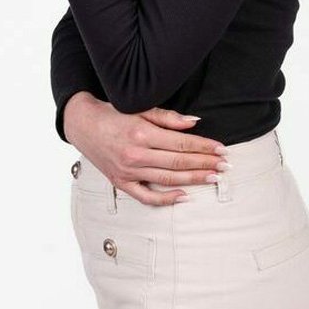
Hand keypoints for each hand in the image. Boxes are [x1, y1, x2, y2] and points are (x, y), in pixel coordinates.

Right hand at [64, 93, 229, 205]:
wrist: (83, 124)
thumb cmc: (113, 113)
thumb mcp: (140, 108)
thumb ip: (168, 117)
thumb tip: (194, 122)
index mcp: (142, 134)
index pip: (181, 144)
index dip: (204, 147)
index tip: (221, 149)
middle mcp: (136, 155)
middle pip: (178, 163)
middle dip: (205, 164)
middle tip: (225, 166)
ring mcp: (128, 172)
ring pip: (168, 180)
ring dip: (194, 180)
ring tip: (213, 178)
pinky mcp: (121, 183)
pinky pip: (146, 197)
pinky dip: (166, 199)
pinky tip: (184, 196)